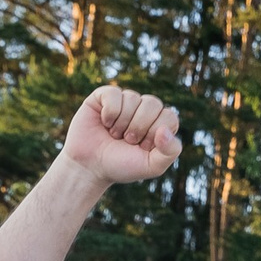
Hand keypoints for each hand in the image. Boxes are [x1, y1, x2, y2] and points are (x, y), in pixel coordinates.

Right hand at [62, 86, 180, 186]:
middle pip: (153, 104)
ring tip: (114, 134)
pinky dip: (109, 112)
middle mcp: (144, 109)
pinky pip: (113, 93)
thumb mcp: (152, 166)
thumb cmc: (123, 165)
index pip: (169, 117)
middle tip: (127, 140)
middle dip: (139, 127)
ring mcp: (125, 101)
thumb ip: (170, 152)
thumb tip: (165, 130)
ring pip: (132, 98)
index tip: (142, 147)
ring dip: (122, 123)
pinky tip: (104, 122)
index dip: (154, 133)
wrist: (90, 166)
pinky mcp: (104, 96)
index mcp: (160, 124)